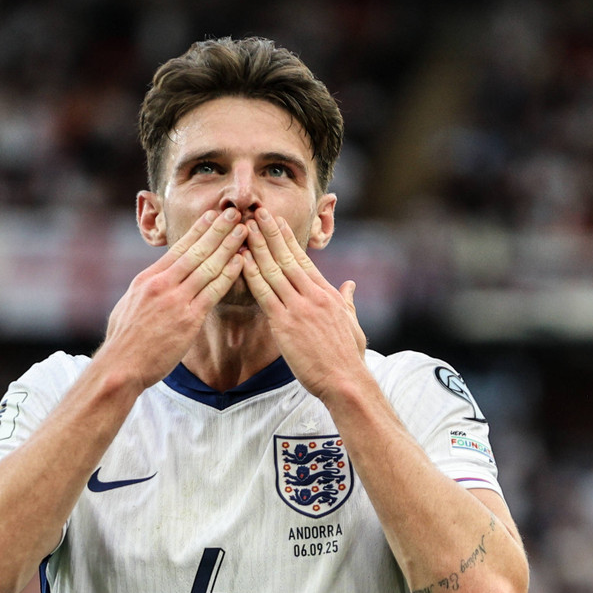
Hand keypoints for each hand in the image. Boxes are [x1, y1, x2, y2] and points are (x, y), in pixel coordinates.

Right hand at [101, 208, 246, 388]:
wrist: (121, 366)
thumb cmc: (125, 340)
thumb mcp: (129, 305)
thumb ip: (147, 289)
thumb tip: (157, 279)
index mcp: (147, 279)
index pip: (178, 248)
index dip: (198, 230)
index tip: (212, 215)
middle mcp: (162, 285)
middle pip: (196, 251)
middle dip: (217, 229)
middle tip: (234, 212)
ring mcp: (176, 301)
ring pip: (207, 267)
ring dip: (228, 246)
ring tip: (244, 230)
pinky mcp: (188, 320)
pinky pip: (213, 292)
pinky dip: (229, 274)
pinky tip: (241, 262)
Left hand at [241, 208, 366, 398]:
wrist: (345, 380)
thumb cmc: (349, 356)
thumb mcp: (352, 322)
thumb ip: (347, 301)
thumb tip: (349, 285)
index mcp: (326, 294)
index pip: (303, 259)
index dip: (287, 239)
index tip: (276, 222)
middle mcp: (312, 295)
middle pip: (286, 257)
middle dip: (270, 233)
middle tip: (256, 212)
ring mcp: (298, 308)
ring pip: (273, 270)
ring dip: (257, 247)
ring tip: (244, 227)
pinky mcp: (285, 324)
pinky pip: (265, 294)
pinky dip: (252, 275)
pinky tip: (241, 260)